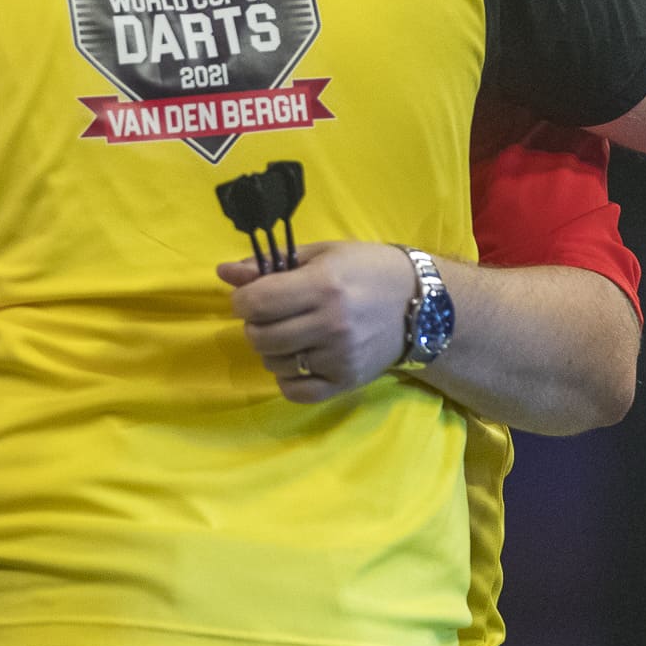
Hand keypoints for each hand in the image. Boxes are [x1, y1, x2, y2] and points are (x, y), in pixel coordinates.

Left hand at [217, 240, 418, 402]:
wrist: (421, 304)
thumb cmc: (367, 269)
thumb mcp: (322, 255)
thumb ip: (272, 265)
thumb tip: (224, 272)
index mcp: (323, 286)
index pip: (256, 302)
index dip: (243, 299)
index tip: (253, 295)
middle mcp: (331, 324)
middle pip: (260, 335)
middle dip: (255, 323)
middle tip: (272, 314)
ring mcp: (339, 357)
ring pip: (273, 363)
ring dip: (271, 349)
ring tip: (291, 333)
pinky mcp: (345, 381)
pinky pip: (295, 391)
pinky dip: (288, 378)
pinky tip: (299, 359)